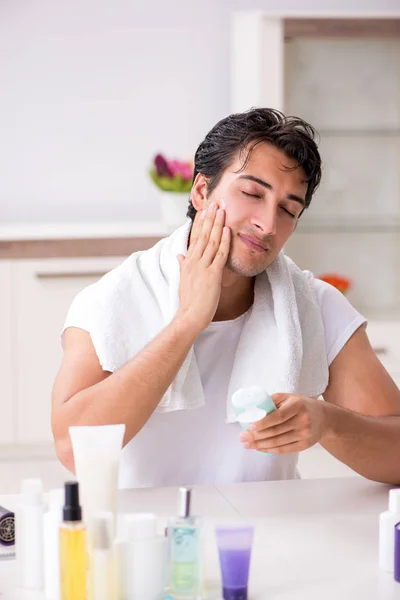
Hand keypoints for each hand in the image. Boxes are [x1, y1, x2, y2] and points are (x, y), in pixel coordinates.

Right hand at [176, 203, 230, 331]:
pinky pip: (219, 254)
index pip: (194, 237)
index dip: (200, 222)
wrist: (189, 316)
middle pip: (202, 234)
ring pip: (211, 240)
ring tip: (222, 209)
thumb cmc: (188, 301)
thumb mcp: (183, 280)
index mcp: (188, 262)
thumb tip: (179, 254)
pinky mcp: (212, 274)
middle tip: (215, 202)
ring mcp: (202, 267)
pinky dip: (223, 240)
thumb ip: (182, 265)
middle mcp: (194, 261)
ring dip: (217, 224)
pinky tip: (227, 229)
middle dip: (209, 217)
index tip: (204, 210)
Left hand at [239, 394, 327, 453]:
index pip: (278, 416)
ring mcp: (304, 434)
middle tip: (242, 437)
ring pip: (278, 442)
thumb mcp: (289, 397)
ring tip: (246, 444)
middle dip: (256, 436)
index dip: (263, 422)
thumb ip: (273, 400)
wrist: (324, 418)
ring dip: (259, 445)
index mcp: (297, 406)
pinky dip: (269, 450)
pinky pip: (284, 450)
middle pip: (276, 431)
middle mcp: (302, 421)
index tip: (249, 426)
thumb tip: (254, 408)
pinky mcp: (304, 445)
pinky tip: (259, 448)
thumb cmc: (302, 405)